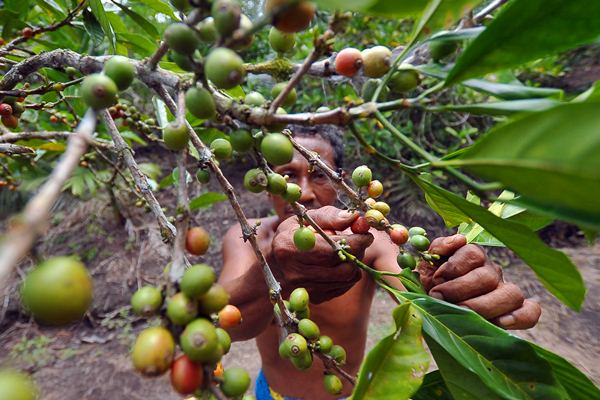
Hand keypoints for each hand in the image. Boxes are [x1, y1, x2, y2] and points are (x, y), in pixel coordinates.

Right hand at [270, 206, 373, 302]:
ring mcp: (305, 288)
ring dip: (355, 263)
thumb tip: (355, 218)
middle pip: (342, 265)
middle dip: (358, 251)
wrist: (275, 263)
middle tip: (360, 241)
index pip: (332, 249)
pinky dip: (349, 275)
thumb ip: (330, 216)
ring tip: (349, 251)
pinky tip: (341, 264)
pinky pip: (344, 287)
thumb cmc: (293, 235)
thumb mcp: (305, 218)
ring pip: (347, 278)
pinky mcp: (314, 298)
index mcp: (290, 247)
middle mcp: (295, 272)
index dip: (355, 241)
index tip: (366, 233)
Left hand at [418, 234, 540, 329]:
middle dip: (460, 289)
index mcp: (472, 257)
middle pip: (489, 276)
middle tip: (439, 298)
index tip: (434, 280)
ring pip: (511, 293)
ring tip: (462, 313)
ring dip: (484, 305)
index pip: (473, 254)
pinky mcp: (514, 313)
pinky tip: (500, 323)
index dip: (453, 267)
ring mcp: (505, 292)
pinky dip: (519, 317)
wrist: (432, 310)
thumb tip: (459, 240)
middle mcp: (492, 272)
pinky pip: (530, 312)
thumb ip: (437, 249)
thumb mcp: (426, 266)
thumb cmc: (431, 286)